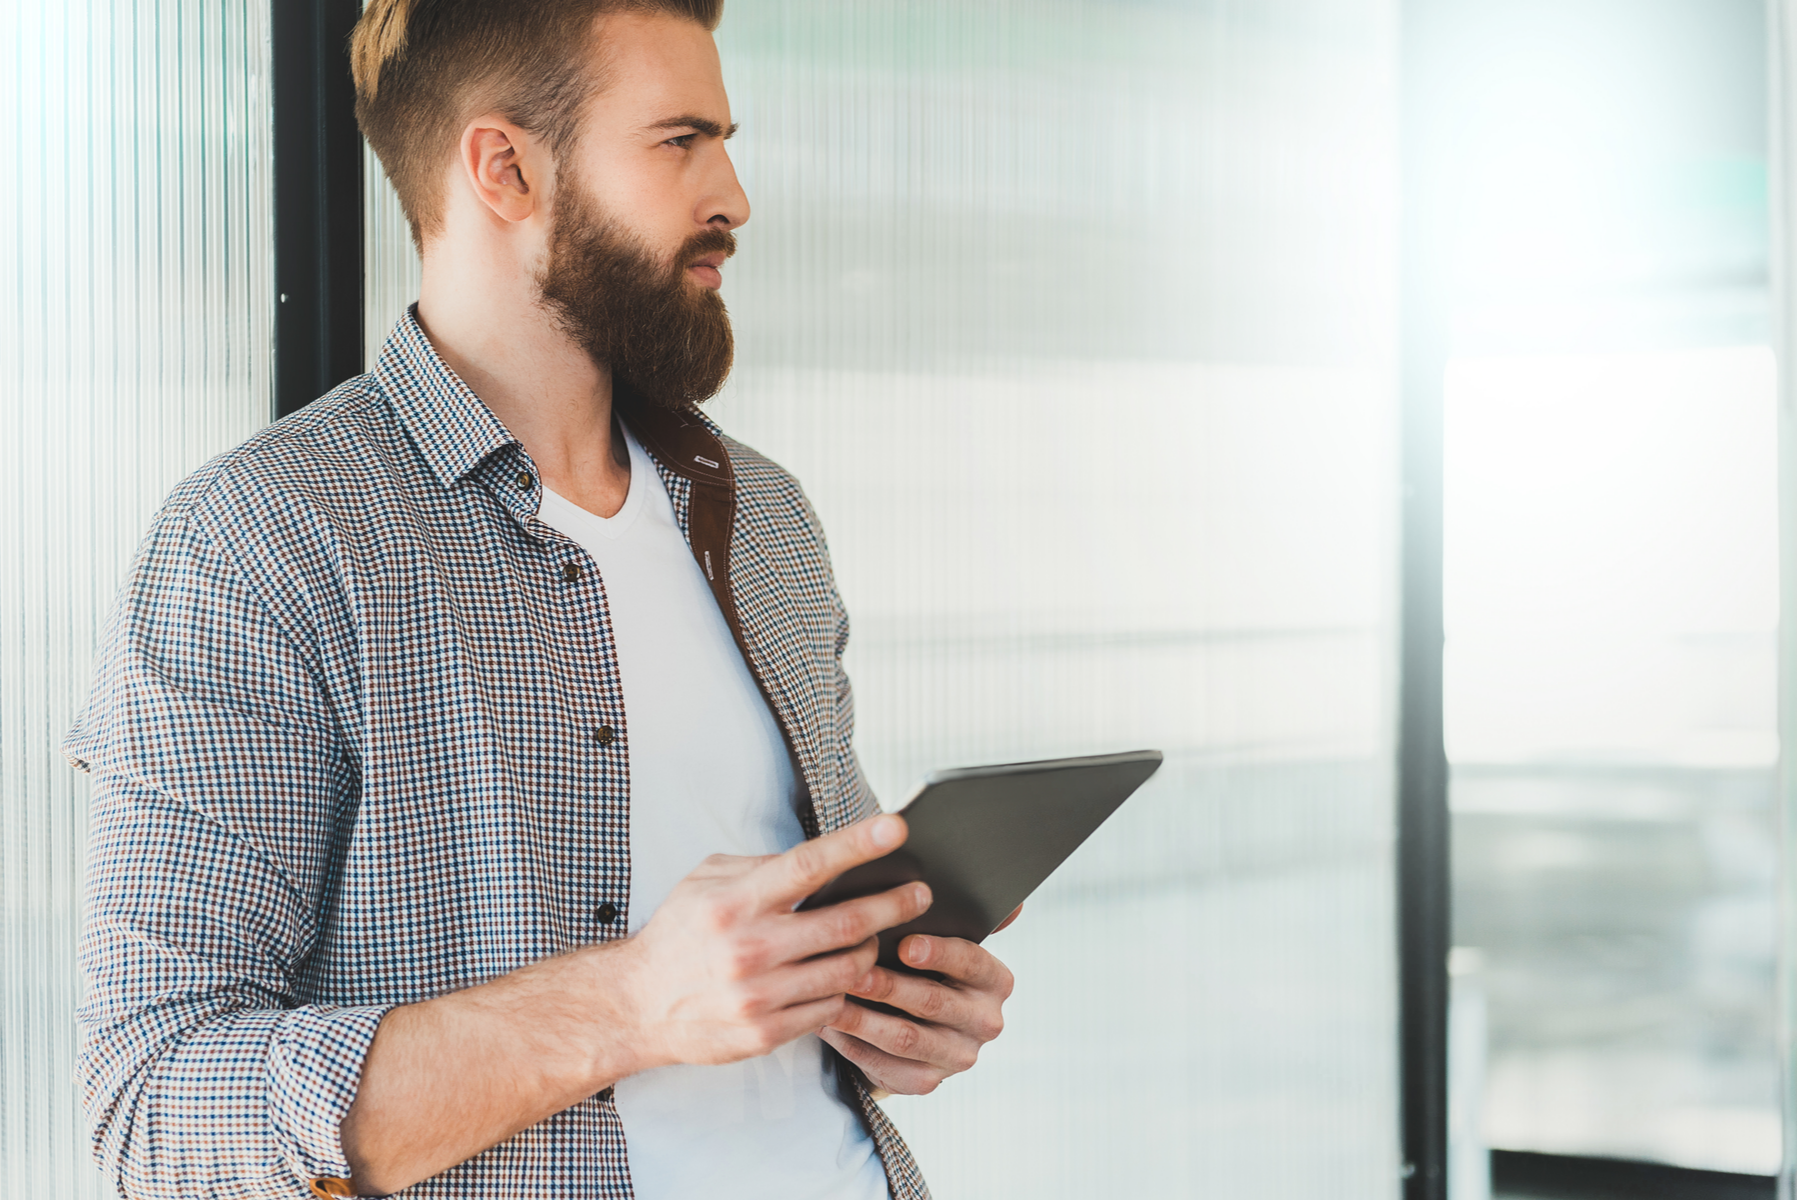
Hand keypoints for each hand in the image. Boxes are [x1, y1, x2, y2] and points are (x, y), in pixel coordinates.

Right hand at [613, 813, 932, 1071]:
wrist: (636, 1005)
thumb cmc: (680, 934)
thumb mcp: (707, 881)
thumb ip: (762, 867)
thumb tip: (824, 855)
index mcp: (735, 901)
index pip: (808, 865)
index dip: (856, 844)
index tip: (895, 828)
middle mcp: (749, 947)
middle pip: (845, 922)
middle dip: (893, 904)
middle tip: (920, 894)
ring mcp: (760, 995)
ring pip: (848, 968)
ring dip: (872, 950)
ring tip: (877, 937)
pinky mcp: (766, 1032)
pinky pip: (831, 1006)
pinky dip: (846, 988)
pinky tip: (846, 975)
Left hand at [818, 906, 1019, 1095]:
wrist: (917, 1021)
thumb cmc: (924, 967)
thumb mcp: (945, 940)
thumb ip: (963, 918)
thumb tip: (1010, 901)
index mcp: (995, 980)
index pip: (971, 962)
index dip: (939, 953)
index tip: (906, 945)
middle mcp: (985, 1022)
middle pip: (933, 1002)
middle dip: (889, 986)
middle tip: (853, 973)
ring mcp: (957, 1057)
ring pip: (905, 1038)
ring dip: (864, 1018)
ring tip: (832, 999)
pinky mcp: (926, 1081)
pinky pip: (885, 1066)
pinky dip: (853, 1045)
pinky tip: (828, 1025)